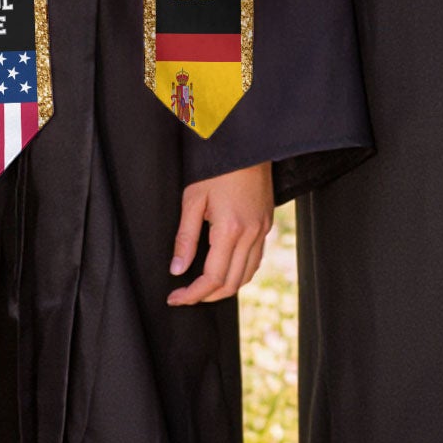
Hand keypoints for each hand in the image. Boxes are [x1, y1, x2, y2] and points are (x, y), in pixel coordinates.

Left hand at [167, 160, 273, 305]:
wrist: (247, 144)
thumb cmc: (218, 167)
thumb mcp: (193, 199)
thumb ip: (185, 238)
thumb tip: (177, 269)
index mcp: (230, 229)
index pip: (212, 278)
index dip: (192, 294)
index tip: (175, 298)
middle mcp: (251, 234)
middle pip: (231, 283)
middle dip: (207, 296)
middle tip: (185, 295)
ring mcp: (262, 229)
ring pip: (247, 274)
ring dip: (225, 287)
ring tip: (203, 287)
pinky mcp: (267, 223)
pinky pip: (256, 259)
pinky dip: (240, 272)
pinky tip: (225, 268)